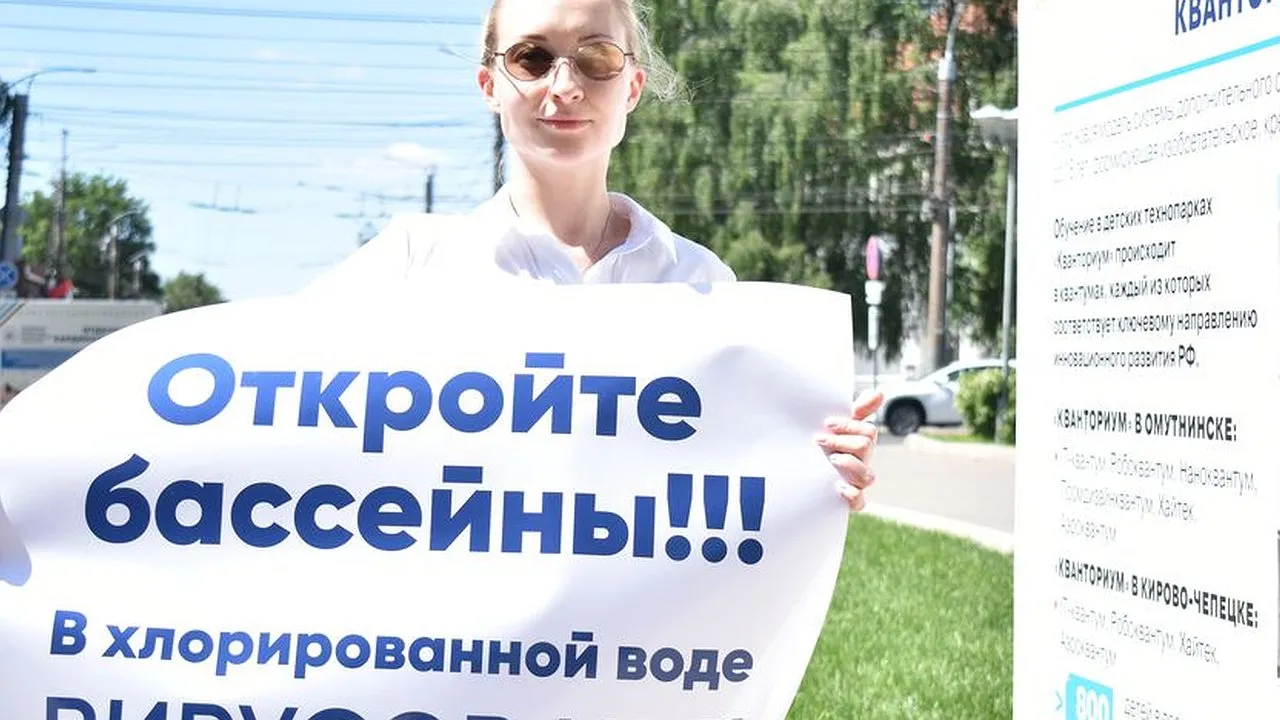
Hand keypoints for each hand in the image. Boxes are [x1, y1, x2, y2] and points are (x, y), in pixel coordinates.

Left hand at [816, 390, 883, 511]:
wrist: (804, 475)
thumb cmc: (825, 448)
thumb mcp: (837, 428)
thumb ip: (858, 411)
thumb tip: (880, 392)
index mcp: (862, 443)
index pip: (867, 431)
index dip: (849, 425)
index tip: (827, 423)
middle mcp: (863, 462)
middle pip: (865, 448)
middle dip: (842, 441)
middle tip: (819, 440)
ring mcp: (857, 482)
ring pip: (867, 476)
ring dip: (850, 465)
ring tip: (831, 460)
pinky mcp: (849, 501)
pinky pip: (860, 503)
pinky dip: (852, 496)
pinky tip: (839, 487)